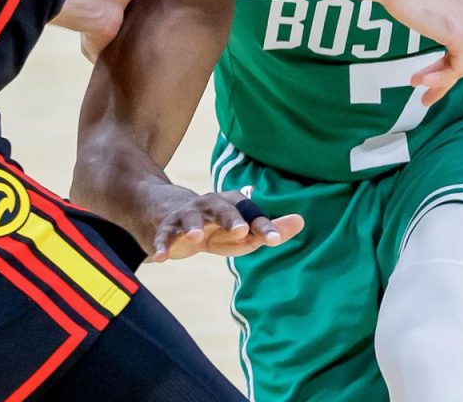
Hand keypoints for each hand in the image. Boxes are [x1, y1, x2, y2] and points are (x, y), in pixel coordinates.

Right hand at [152, 191, 303, 262]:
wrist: (172, 216)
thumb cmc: (217, 227)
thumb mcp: (242, 230)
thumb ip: (269, 229)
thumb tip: (300, 221)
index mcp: (231, 204)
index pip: (249, 212)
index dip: (262, 224)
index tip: (275, 239)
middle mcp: (209, 205)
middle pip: (220, 207)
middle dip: (230, 218)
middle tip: (240, 230)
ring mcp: (186, 215)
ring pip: (189, 218)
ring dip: (192, 226)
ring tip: (196, 237)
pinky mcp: (166, 227)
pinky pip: (163, 235)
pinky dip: (162, 244)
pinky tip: (161, 258)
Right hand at [380, 0, 462, 105]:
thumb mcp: (436, 2)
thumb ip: (447, 17)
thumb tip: (445, 33)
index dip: (448, 56)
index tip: (428, 68)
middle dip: (443, 70)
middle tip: (422, 83)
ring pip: (462, 64)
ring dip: (440, 79)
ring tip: (418, 85)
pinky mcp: (461, 36)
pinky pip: (456, 69)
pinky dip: (440, 80)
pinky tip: (422, 82)